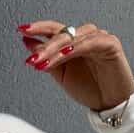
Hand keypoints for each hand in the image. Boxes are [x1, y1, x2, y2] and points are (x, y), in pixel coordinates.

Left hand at [18, 20, 133, 113]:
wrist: (111, 104)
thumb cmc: (91, 88)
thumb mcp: (61, 74)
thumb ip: (46, 58)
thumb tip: (28, 42)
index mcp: (73, 41)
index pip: (53, 29)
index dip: (38, 28)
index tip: (22, 30)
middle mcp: (85, 36)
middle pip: (62, 33)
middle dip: (45, 47)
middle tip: (33, 58)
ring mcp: (98, 38)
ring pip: (74, 37)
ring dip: (56, 49)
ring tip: (44, 61)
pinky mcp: (110, 44)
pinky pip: (90, 43)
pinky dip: (76, 48)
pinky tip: (65, 54)